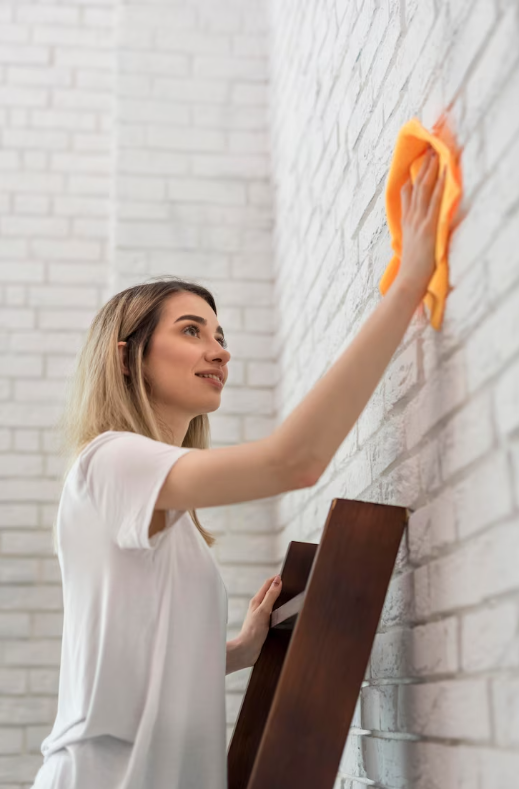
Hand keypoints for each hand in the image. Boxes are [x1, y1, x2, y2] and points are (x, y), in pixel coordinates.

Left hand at [238, 574, 282, 666]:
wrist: (247, 650)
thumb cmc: (253, 631)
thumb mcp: (264, 611)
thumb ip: (271, 596)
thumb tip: (277, 581)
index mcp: (256, 601)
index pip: (267, 584)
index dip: (276, 578)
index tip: (285, 574)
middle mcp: (258, 607)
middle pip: (269, 592)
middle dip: (278, 586)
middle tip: (289, 583)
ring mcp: (261, 616)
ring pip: (271, 603)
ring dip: (278, 598)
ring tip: (288, 596)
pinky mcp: (263, 625)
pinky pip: (272, 613)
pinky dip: (278, 609)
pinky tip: (283, 614)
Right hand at [396, 147, 446, 302]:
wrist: (409, 282)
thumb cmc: (412, 271)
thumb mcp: (410, 248)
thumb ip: (413, 236)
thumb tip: (416, 231)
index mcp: (406, 224)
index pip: (407, 196)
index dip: (411, 179)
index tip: (415, 165)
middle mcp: (411, 219)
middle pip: (416, 187)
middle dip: (422, 168)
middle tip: (427, 151)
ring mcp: (419, 222)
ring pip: (424, 189)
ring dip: (430, 170)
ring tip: (435, 154)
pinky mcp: (428, 226)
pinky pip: (435, 200)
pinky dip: (439, 184)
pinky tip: (443, 171)